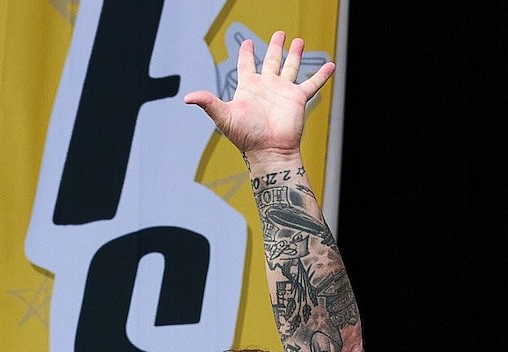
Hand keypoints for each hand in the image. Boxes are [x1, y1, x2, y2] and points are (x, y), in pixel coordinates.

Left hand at [184, 31, 334, 156]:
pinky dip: (321, 75)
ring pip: (291, 68)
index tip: (248, 43)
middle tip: (279, 34)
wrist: (268, 151)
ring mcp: (283, 92)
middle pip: (271, 61)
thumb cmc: (246, 136)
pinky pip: (312, 84)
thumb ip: (207, 103)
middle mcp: (266, 87)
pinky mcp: (297, 100)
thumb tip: (186, 98)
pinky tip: (330, 65)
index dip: (247, 54)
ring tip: (299, 41)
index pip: (247, 65)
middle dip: (275, 47)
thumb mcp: (223, 116)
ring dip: (295, 55)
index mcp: (249, 88)